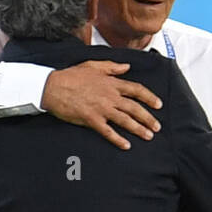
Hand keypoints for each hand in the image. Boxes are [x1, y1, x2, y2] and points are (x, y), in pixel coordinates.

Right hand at [41, 61, 161, 149]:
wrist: (53, 87)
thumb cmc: (71, 76)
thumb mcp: (93, 65)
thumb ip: (112, 67)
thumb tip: (127, 67)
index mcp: (111, 83)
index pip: (136, 90)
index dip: (150, 97)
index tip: (158, 105)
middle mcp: (109, 96)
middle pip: (134, 108)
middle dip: (148, 118)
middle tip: (157, 127)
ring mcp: (101, 109)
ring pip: (125, 120)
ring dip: (138, 129)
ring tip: (148, 136)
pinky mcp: (91, 120)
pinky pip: (108, 132)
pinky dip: (118, 140)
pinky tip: (126, 146)